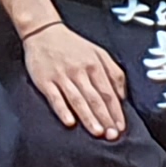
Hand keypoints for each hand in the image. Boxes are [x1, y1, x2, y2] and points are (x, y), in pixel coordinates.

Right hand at [16, 18, 126, 140]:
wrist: (43, 31)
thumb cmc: (72, 45)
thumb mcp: (99, 53)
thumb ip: (114, 72)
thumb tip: (122, 96)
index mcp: (94, 65)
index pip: (108, 93)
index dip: (116, 111)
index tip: (120, 127)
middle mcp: (79, 71)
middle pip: (95, 98)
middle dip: (105, 118)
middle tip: (111, 135)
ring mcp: (61, 76)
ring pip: (77, 100)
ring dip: (88, 117)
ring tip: (96, 132)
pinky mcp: (45, 80)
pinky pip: (55, 97)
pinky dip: (62, 110)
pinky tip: (69, 122)